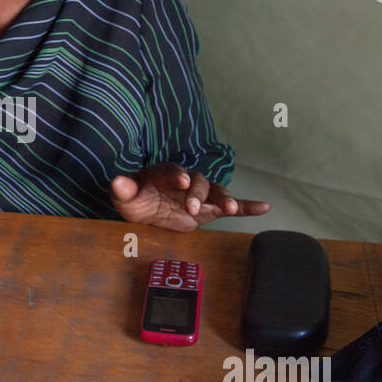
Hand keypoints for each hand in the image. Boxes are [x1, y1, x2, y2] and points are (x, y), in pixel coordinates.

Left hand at [110, 162, 270, 230]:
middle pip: (197, 182)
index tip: (180, 181)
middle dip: (197, 194)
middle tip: (192, 207)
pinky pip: (233, 206)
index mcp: (165, 174)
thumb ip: (123, 189)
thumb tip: (117, 181)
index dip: (177, 175)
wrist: (147, 209)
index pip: (173, 171)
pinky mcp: (210, 209)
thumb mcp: (125, 197)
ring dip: (224, 199)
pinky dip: (248, 206)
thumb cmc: (137, 199)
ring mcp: (201, 194)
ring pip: (216, 192)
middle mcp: (187, 180)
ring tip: (232, 209)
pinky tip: (265, 207)